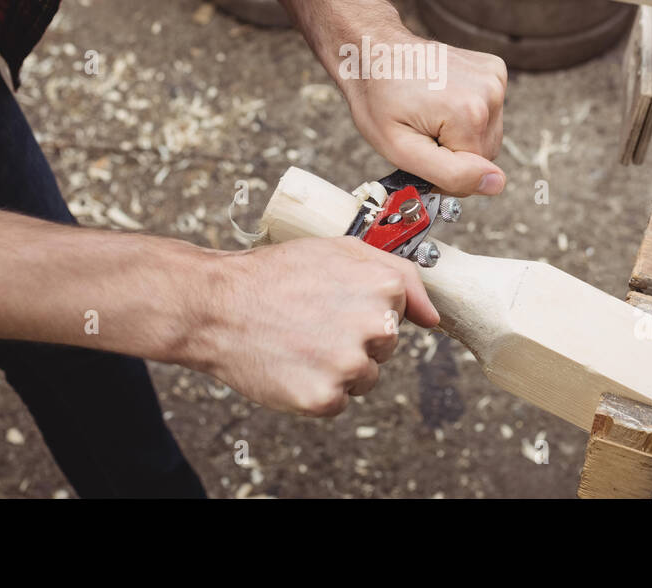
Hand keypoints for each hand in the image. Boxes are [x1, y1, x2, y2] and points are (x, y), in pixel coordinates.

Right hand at [196, 237, 438, 416]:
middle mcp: (374, 326)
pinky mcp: (324, 398)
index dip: (362, 307)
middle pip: (384, 347)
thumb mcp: (342, 250)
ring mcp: (349, 365)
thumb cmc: (278, 274)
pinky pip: (337, 401)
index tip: (333, 300)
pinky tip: (292, 363)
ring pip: (364, 377)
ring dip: (337, 367)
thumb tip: (433, 318)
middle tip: (312, 320)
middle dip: (355, 338)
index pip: (399, 313)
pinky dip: (315, 389)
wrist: (218, 305)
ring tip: (300, 340)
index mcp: (384, 287)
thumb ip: (401, 275)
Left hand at [339, 24, 507, 196]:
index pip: (475, 172)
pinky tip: (441, 98)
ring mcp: (495, 77)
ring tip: (429, 113)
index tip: (418, 150)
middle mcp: (491, 91)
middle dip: (453, 151)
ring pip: (487, 133)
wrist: (373, 50)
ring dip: (459, 133)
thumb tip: (497, 184)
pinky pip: (488, 111)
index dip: (444, 171)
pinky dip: (466, 114)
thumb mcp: (401, 150)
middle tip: (421, 132)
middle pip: (485, 152)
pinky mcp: (494, 70)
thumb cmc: (378, 99)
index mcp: (471, 113)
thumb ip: (451, 174)